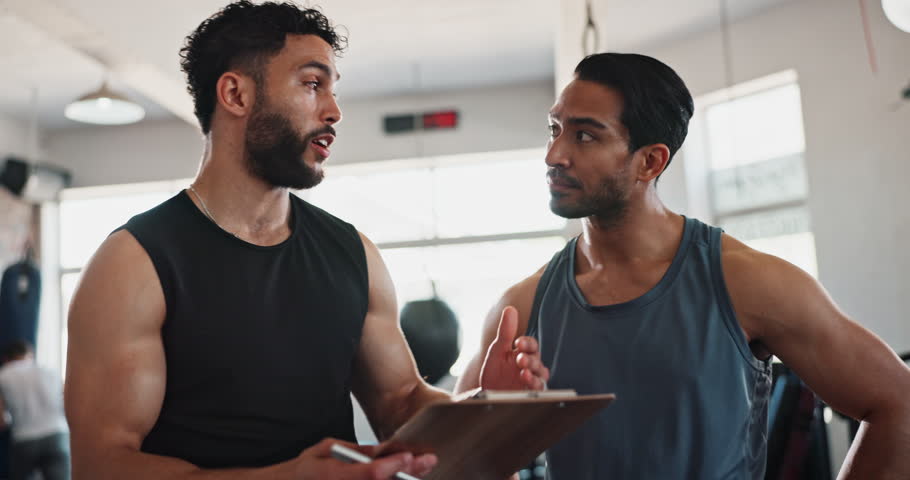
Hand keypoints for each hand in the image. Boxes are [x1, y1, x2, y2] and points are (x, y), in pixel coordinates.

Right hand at [294, 438, 436, 479]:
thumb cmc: (307, 470)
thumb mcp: (325, 449)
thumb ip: (355, 451)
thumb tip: (381, 450)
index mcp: (334, 475)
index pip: (372, 473)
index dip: (394, 465)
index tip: (409, 456)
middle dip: (409, 475)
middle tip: (427, 462)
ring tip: (420, 470)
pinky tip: (402, 477)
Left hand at [479, 306, 549, 390]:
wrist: (487, 395)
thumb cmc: (493, 371)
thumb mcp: (497, 350)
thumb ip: (505, 332)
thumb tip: (510, 309)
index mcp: (522, 353)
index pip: (531, 345)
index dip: (527, 343)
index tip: (518, 343)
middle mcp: (529, 365)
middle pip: (536, 359)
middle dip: (529, 359)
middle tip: (520, 360)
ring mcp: (531, 379)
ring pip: (541, 373)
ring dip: (533, 371)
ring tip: (523, 372)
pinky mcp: (530, 393)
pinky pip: (539, 388)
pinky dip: (534, 384)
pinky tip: (526, 381)